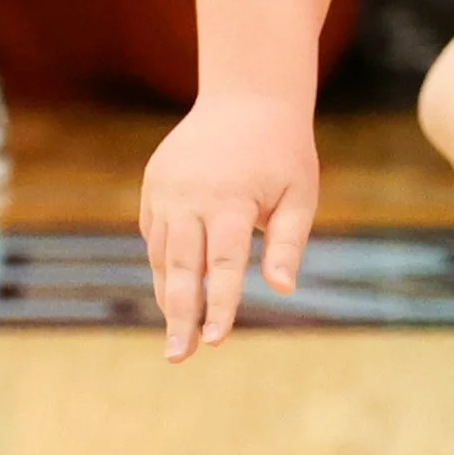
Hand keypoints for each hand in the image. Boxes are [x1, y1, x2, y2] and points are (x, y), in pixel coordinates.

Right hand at [139, 90, 320, 358]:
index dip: (220, 305)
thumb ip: (287, 243)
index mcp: (230, 199)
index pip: (223, 265)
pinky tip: (176, 290)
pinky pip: (156, 236)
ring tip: (178, 336)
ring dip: (170, 296)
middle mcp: (190, 196)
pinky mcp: (154, 186)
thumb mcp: (299, 195)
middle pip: (182, 268)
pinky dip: (166, 264)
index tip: (215, 341)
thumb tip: (282, 289)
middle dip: (181, 316)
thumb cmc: (283, 153)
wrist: (247, 98)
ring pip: (163, 256)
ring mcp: (166, 190)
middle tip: (178, 357)